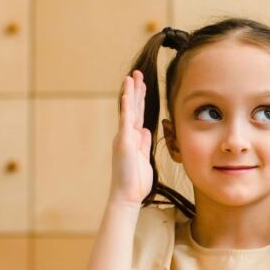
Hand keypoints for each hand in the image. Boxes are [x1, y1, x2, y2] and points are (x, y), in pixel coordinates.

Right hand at [110, 71, 153, 206]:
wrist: (127, 195)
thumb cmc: (135, 181)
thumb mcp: (143, 158)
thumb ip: (144, 143)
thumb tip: (146, 130)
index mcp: (133, 138)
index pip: (138, 115)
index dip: (140, 99)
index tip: (142, 85)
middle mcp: (127, 135)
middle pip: (133, 108)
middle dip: (136, 90)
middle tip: (137, 73)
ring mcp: (124, 137)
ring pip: (129, 110)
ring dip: (131, 92)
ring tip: (131, 77)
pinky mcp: (124, 141)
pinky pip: (126, 120)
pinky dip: (127, 106)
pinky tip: (128, 93)